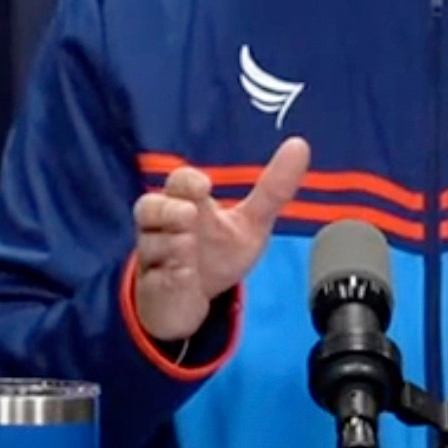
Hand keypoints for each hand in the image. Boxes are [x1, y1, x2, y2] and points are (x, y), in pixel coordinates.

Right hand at [131, 137, 309, 341]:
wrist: (195, 302)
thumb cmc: (216, 255)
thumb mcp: (251, 224)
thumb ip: (273, 189)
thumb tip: (299, 145)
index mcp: (187, 204)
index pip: (179, 183)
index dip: (187, 182)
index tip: (205, 186)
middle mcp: (166, 228)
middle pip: (148, 206)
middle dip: (165, 208)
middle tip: (188, 214)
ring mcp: (157, 259)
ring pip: (151, 244)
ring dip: (169, 243)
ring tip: (187, 245)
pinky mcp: (153, 290)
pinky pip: (155, 280)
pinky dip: (169, 275)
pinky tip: (183, 274)